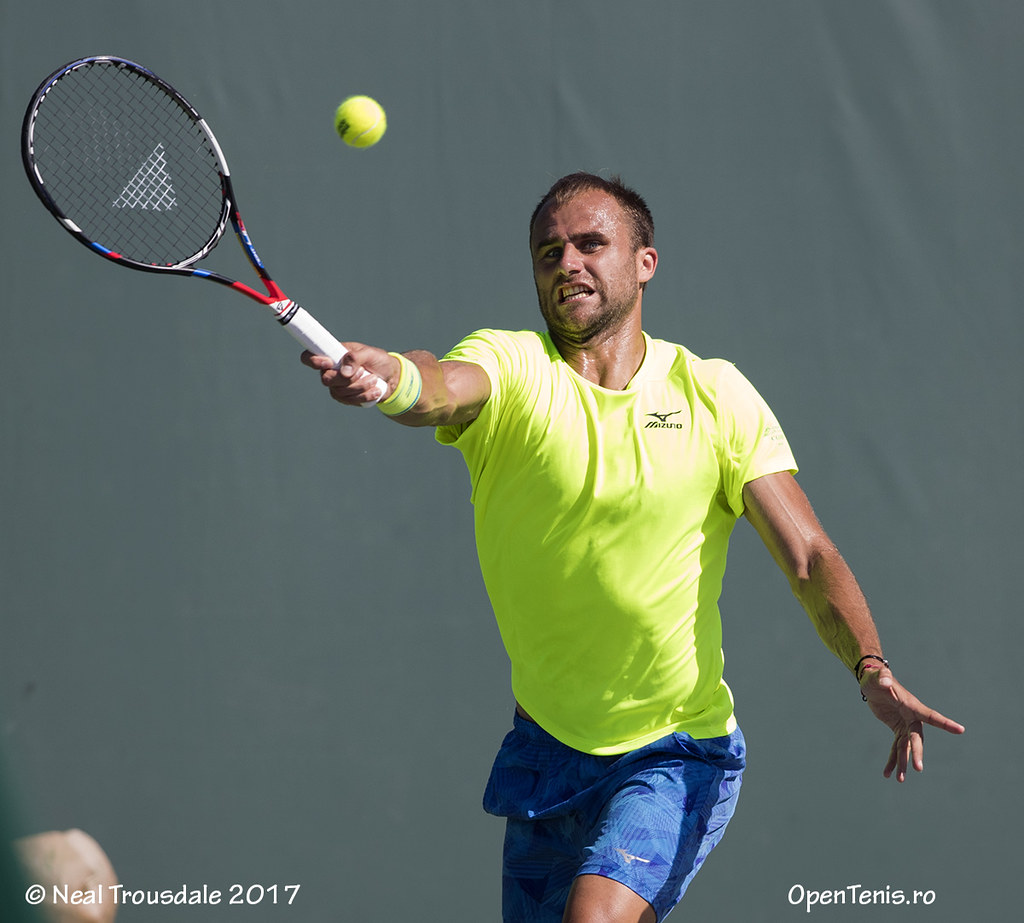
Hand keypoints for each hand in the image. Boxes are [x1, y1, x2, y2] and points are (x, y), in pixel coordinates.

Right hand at [300, 342, 395, 405]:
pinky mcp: (346, 398)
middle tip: (362, 371)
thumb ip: (356, 358)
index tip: (328, 362)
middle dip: (347, 378)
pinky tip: (375, 390)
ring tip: (374, 379)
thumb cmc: (378, 361)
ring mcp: (337, 386)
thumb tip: (344, 372)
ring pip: (340, 392)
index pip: (310, 357)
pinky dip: (365, 396)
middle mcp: (331, 371)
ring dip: (360, 387)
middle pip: (326, 379)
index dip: (313, 361)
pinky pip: (350, 401)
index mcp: (333, 355)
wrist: (391, 377)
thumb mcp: (370, 354)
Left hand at [859, 667, 964, 781]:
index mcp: (911, 705)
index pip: (930, 715)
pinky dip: (892, 760)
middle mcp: (911, 717)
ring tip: (899, 780)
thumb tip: (884, 680)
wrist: (872, 683)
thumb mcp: (877, 677)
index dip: (945, 723)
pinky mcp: (897, 729)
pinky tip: (887, 773)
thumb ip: (882, 678)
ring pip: (906, 747)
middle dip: (917, 753)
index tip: (961, 730)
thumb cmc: (876, 678)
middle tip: (918, 768)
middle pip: (916, 738)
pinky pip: (896, 747)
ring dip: (903, 763)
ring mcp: (905, 725)